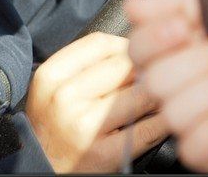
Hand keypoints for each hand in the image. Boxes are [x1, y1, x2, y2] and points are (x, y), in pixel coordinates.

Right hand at [26, 32, 168, 172]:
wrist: (44, 169)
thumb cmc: (54, 125)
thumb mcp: (54, 87)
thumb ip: (87, 64)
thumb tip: (135, 46)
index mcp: (52, 76)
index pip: (100, 43)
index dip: (125, 45)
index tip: (135, 54)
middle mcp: (65, 97)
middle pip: (124, 66)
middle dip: (144, 69)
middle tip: (152, 77)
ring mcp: (85, 126)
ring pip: (142, 93)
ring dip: (157, 93)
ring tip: (158, 96)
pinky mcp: (106, 153)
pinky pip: (149, 128)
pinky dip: (163, 121)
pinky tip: (162, 119)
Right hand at [125, 0, 207, 172]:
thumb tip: (138, 5)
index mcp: (177, 49)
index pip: (138, 47)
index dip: (154, 38)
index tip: (183, 26)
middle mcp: (181, 84)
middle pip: (155, 81)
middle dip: (197, 63)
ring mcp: (196, 119)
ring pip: (175, 115)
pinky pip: (195, 149)